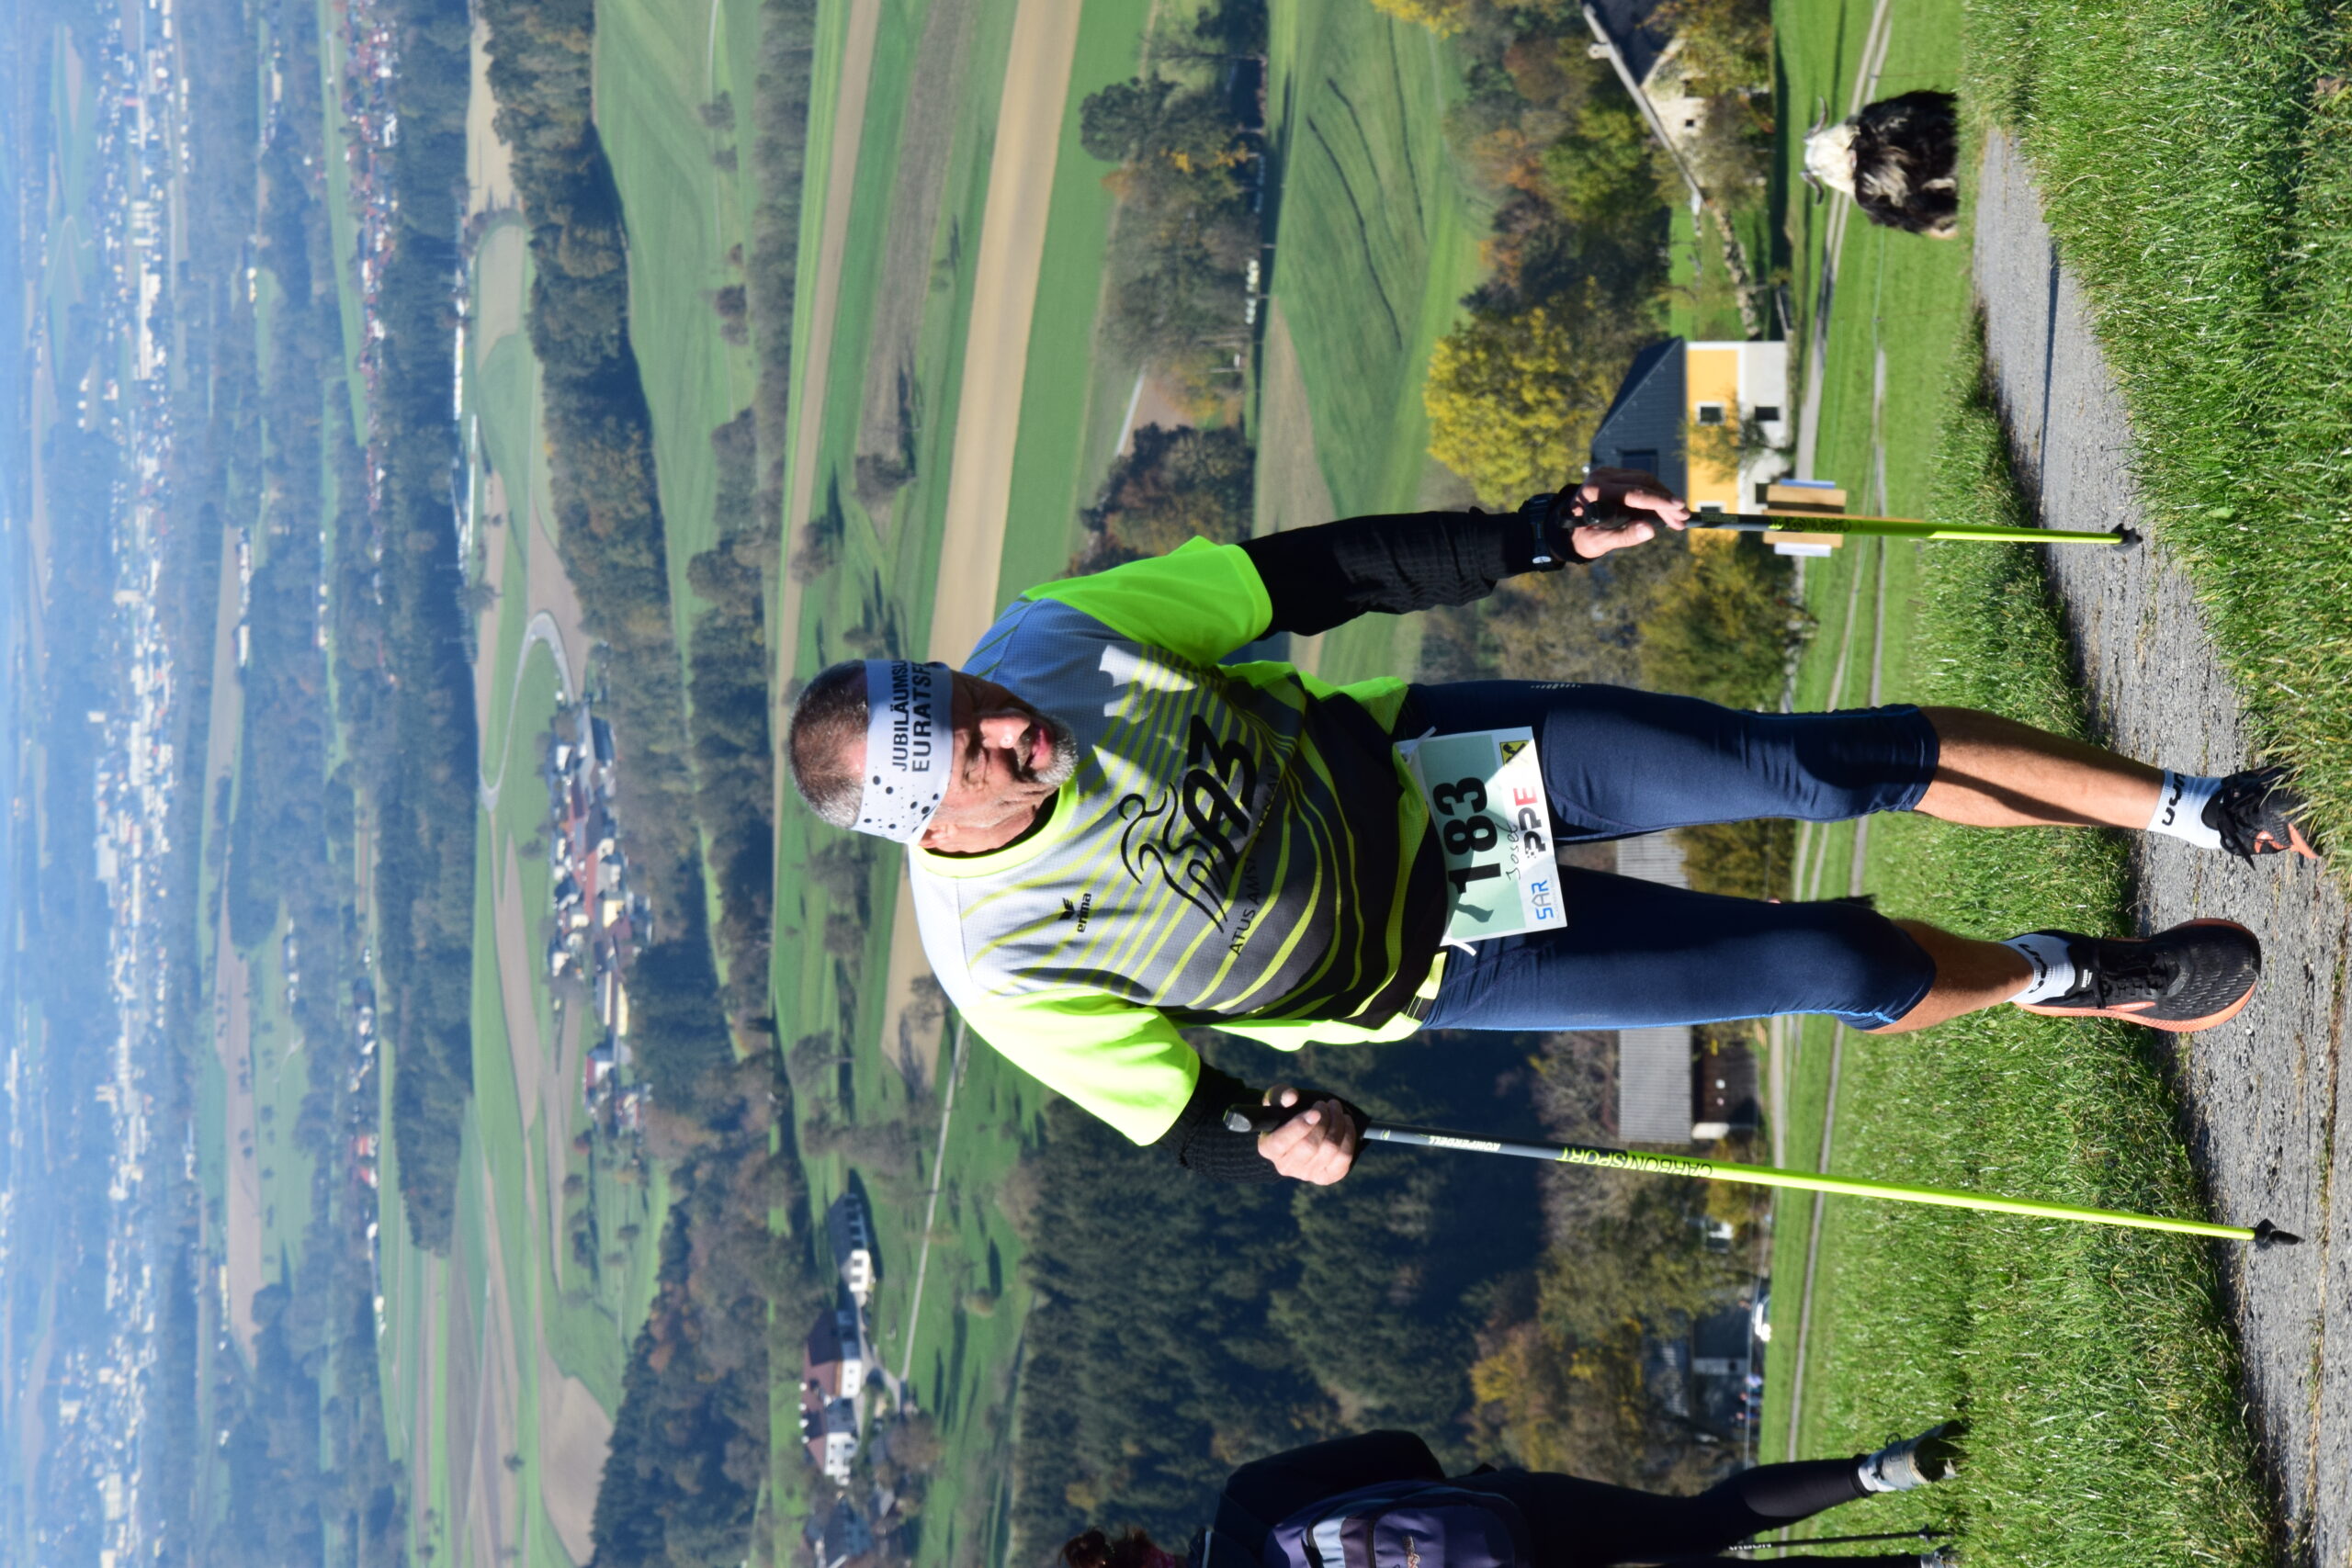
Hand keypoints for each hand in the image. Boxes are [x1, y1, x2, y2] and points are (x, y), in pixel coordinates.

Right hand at [1257, 1085, 1357, 1184]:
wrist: (1300, 1134)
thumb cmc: (1285, 1114)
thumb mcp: (1276, 1101)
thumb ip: (1280, 1095)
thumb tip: (1291, 1097)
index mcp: (1268, 1148)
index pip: (1281, 1142)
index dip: (1300, 1126)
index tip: (1315, 1111)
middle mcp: (1285, 1166)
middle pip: (1310, 1145)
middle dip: (1324, 1120)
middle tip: (1326, 1104)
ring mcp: (1306, 1174)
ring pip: (1330, 1149)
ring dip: (1338, 1123)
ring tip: (1336, 1108)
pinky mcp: (1326, 1177)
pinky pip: (1344, 1157)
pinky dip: (1348, 1136)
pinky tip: (1345, 1121)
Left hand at [1567, 467, 1690, 558]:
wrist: (1569, 529)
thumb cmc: (1583, 538)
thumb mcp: (1600, 542)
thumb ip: (1624, 537)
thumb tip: (1650, 531)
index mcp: (1595, 491)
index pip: (1633, 493)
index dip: (1658, 501)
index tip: (1679, 509)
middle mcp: (1601, 477)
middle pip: (1643, 484)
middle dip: (1666, 502)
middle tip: (1684, 519)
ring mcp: (1609, 473)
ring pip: (1646, 480)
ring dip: (1664, 498)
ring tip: (1679, 518)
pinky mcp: (1616, 475)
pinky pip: (1642, 481)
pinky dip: (1656, 495)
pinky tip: (1667, 510)